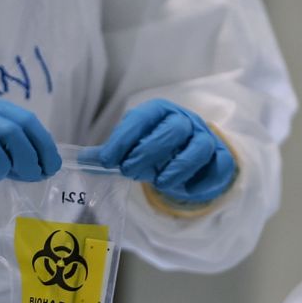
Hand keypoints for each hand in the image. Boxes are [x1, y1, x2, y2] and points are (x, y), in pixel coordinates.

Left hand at [97, 99, 235, 204]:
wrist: (191, 152)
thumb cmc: (155, 148)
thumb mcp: (131, 147)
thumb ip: (110, 154)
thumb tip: (81, 160)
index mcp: (160, 112)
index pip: (143, 118)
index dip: (124, 138)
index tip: (107, 159)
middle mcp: (185, 121)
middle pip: (173, 129)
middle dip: (149, 151)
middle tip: (129, 171)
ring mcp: (206, 139)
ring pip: (198, 148)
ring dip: (176, 167)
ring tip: (158, 182)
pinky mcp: (221, 159)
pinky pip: (216, 168)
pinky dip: (200, 181)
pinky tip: (183, 190)